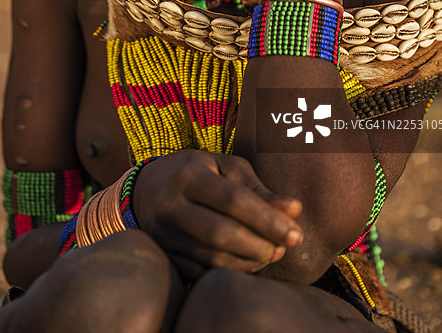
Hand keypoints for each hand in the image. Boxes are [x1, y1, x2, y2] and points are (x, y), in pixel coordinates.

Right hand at [132, 149, 302, 281]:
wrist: (146, 187)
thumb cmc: (197, 172)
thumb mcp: (225, 168)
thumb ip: (258, 190)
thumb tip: (294, 210)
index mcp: (188, 175)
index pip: (233, 200)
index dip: (268, 219)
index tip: (296, 234)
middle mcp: (171, 205)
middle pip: (222, 233)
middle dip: (260, 245)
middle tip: (284, 247)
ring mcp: (163, 234)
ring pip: (212, 258)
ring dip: (248, 262)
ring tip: (270, 254)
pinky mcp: (163, 255)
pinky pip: (200, 272)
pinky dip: (229, 272)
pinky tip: (247, 263)